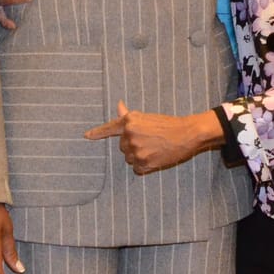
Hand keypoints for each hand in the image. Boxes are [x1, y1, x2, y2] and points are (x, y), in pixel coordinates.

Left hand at [83, 102, 222, 174]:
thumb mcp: (146, 117)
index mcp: (129, 122)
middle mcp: (129, 135)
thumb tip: (119, 105)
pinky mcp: (144, 163)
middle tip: (150, 141)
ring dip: (139, 156)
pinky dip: (145, 166)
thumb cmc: (168, 124)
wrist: (187, 134)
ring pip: (129, 159)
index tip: (86, 136)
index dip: (97, 133)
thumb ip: (129, 116)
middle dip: (133, 145)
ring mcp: (136, 150)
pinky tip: (156, 157)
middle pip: (123, 147)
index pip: (109, 128)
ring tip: (155, 148)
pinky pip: (137, 168)